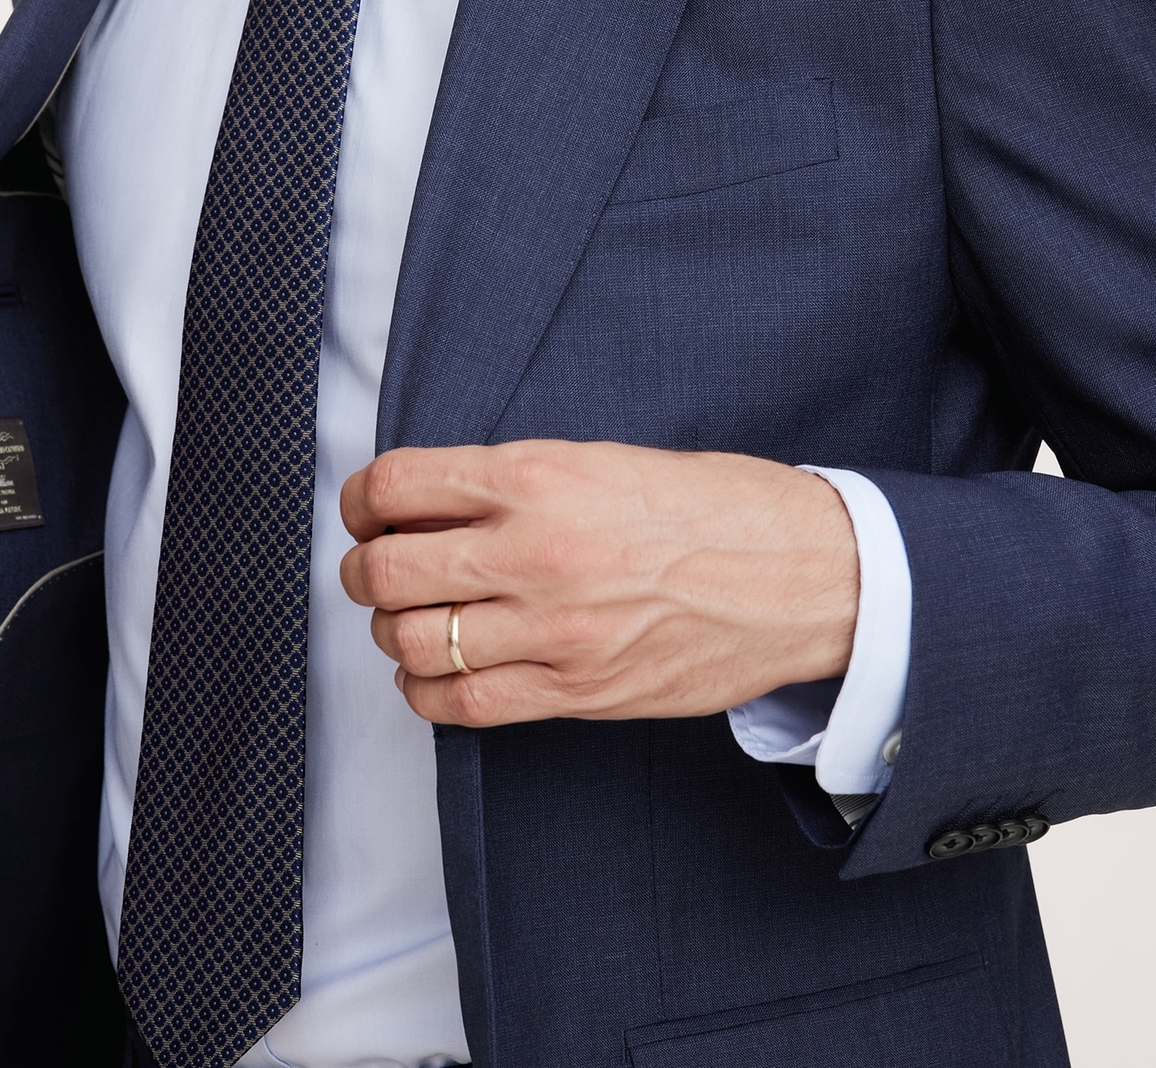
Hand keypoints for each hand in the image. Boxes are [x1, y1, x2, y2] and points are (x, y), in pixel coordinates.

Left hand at [339, 440, 859, 727]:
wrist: (801, 574)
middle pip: (385, 569)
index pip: (397, 485)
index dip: (361, 498)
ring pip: (413, 642)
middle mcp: (534, 552)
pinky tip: (438, 672)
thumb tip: (430, 501)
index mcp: (537, 477)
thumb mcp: (601, 458)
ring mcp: (554, 630)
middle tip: (373, 564)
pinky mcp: (578, 691)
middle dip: (362, 568)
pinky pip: (464, 705)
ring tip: (410, 618)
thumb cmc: (710, 506)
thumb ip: (512, 480)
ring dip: (393, 632)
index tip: (365, 506)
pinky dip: (428, 691)